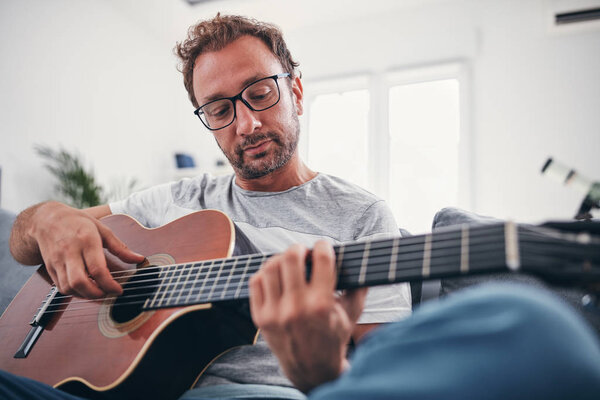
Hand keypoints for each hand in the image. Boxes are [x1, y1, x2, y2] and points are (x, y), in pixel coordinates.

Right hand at [28, 202, 144, 297]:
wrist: (46, 220)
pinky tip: (85, 289)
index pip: (97, 268)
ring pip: (68, 287)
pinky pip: (60, 287)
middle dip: (95, 293)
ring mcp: (57, 261)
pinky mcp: (50, 268)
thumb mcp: (102, 229)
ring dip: (84, 295)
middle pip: (80, 281)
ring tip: (97, 291)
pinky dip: (74, 292)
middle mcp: (70, 252)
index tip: (119, 290)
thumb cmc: (78, 222)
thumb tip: (139, 259)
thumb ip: (120, 247)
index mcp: (86, 240)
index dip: (109, 284)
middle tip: (107, 293)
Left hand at [249, 241, 366, 392]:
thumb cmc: (334, 338)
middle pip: (291, 257)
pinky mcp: (260, 318)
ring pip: (271, 267)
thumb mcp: (352, 314)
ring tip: (289, 263)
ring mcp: (275, 313)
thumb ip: (359, 286)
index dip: (323, 246)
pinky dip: (265, 274)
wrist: (311, 369)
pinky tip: (276, 276)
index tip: (324, 246)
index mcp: (322, 304)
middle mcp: (297, 307)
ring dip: (281, 259)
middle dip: (300, 248)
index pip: (321, 259)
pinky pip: (256, 282)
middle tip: (304, 252)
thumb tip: (361, 259)